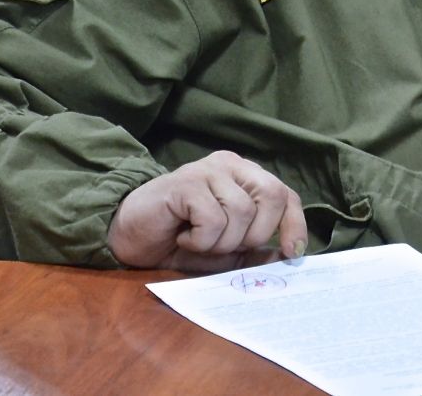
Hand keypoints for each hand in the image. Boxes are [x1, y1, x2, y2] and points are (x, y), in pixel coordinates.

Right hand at [108, 152, 307, 273]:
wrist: (128, 235)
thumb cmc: (178, 240)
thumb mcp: (223, 252)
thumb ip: (253, 252)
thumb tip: (286, 256)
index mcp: (244, 177)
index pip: (285, 194)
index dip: (294, 223)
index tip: (292, 253)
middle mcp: (230, 166)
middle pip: (272, 195)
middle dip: (257, 234)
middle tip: (227, 247)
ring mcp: (207, 170)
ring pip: (242, 211)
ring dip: (223, 242)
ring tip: (199, 241)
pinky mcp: (186, 182)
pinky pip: (214, 218)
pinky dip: (202, 239)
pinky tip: (183, 236)